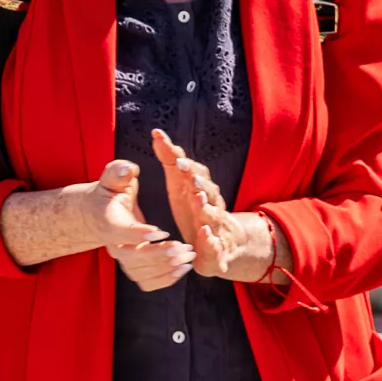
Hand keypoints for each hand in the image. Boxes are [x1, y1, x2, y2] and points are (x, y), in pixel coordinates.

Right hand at [86, 160, 193, 291]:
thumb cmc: (111, 194)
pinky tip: (183, 268)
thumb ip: (119, 171)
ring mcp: (122, 261)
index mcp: (109, 223)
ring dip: (166, 268)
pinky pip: (147, 283)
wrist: (99, 216)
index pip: (122, 232)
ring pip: (141, 273)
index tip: (161, 231)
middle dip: (160, 255)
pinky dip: (166, 279)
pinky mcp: (132, 269)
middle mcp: (113, 246)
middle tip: (183, 247)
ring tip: (188, 256)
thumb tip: (127, 170)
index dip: (140, 233)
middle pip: (133, 258)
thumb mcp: (113, 178)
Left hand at [149, 130, 283, 283]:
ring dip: (205, 205)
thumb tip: (156, 133)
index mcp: (198, 188)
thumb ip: (170, 161)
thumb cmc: (195, 211)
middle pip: (206, 188)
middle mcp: (211, 203)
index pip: (191, 169)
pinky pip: (214, 242)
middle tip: (186, 172)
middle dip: (197, 179)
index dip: (179, 158)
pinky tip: (204, 232)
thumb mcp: (179, 184)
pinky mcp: (216, 247)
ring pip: (213, 212)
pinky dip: (210, 237)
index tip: (167, 147)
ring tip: (197, 198)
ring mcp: (216, 224)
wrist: (225, 243)